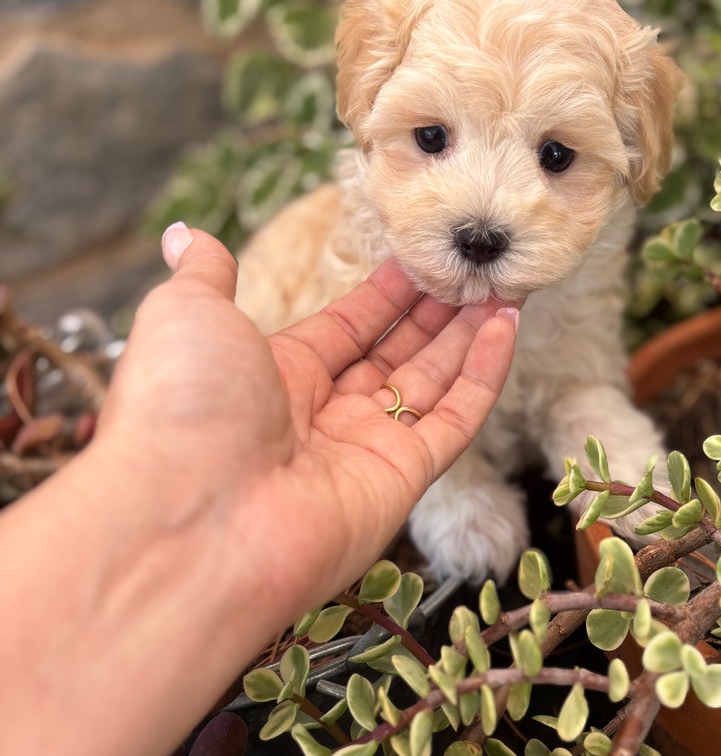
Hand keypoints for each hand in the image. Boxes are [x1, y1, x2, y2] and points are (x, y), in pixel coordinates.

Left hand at [97, 223, 518, 622]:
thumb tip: (187, 237)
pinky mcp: (403, 479)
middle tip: (476, 271)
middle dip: (437, 313)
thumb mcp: (183, 316)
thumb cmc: (180, 409)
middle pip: (395, 355)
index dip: (385, 294)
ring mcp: (365, 450)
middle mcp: (321, 416)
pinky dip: (484, 374)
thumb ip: (204, 274)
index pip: (345, 328)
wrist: (193, 518)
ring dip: (469, 336)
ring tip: (505, 287)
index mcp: (273, 376)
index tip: (422, 258)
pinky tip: (506, 327)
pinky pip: (454, 420)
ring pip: (432, 383)